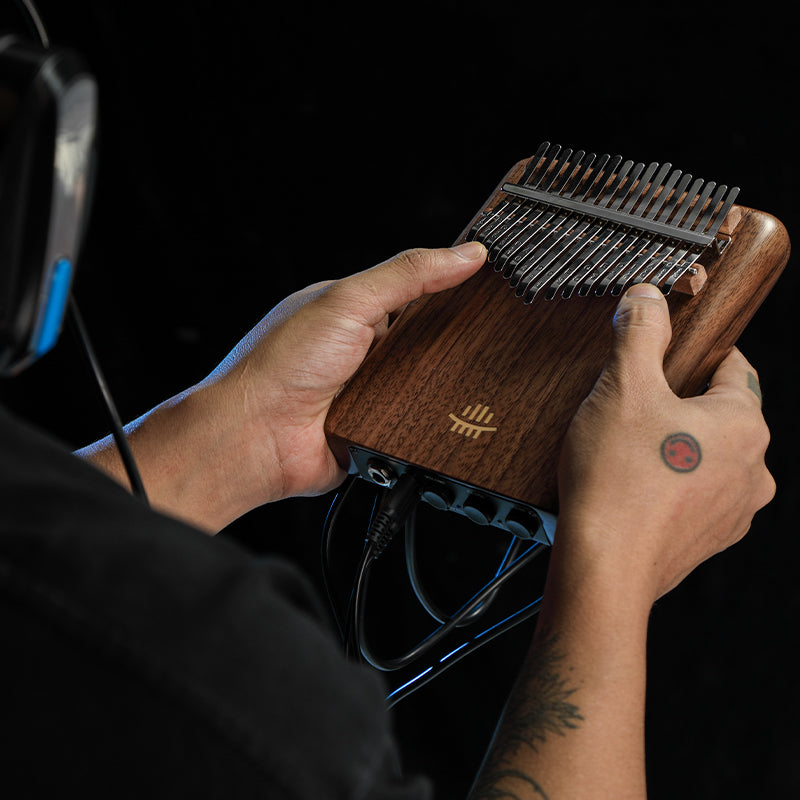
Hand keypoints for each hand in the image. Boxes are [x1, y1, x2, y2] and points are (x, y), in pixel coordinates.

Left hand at [195, 243, 486, 514]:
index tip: (489, 280)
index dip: (449, 286)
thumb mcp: (348, 301)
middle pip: (426, 340)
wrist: (254, 439)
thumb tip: (465, 253)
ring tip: (461, 377)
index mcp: (350, 311)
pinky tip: (439, 415)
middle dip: (450, 342)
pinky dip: (429, 421)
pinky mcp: (377, 431)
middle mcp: (360, 351)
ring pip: (427, 384)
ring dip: (439, 384)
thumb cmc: (280, 366)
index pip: (412, 291)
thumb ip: (408, 276)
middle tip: (486, 334)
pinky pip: (418, 424)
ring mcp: (369, 392)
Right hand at [555, 283, 774, 602]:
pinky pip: (695, 495)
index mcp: (744, 423)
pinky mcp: (710, 539)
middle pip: (719, 413)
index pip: (733, 365)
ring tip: (625, 452)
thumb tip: (646, 297)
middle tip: (630, 406)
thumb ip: (638, 332)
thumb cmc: (617, 478)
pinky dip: (670, 485)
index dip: (694, 352)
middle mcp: (754, 469)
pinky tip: (631, 487)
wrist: (605, 567)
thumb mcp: (622, 386)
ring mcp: (735, 510)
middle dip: (677, 403)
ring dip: (675, 446)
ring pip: (707, 457)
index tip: (664, 353)